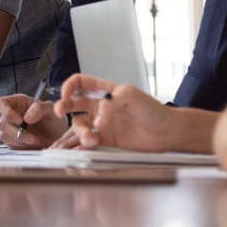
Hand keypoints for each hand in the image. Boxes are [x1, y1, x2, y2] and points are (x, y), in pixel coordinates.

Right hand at [0, 94, 68, 148]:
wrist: (58, 139)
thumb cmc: (54, 120)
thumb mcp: (52, 110)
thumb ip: (40, 108)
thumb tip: (26, 118)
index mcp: (17, 103)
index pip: (1, 103)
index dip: (5, 111)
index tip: (19, 121)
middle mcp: (11, 115)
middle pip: (2, 122)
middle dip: (15, 132)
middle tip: (31, 138)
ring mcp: (11, 130)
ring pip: (4, 135)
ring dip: (19, 141)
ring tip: (35, 142)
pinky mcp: (13, 143)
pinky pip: (10, 145)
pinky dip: (20, 147)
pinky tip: (32, 146)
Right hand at [53, 73, 173, 151]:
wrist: (166, 132)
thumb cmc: (151, 110)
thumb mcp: (129, 96)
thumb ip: (109, 104)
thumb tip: (97, 120)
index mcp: (105, 90)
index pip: (79, 83)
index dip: (69, 87)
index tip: (65, 96)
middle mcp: (100, 106)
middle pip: (73, 103)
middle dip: (62, 106)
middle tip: (59, 112)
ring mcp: (102, 123)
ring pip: (80, 124)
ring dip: (80, 130)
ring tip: (90, 137)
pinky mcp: (106, 139)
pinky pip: (88, 140)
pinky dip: (85, 142)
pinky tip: (92, 144)